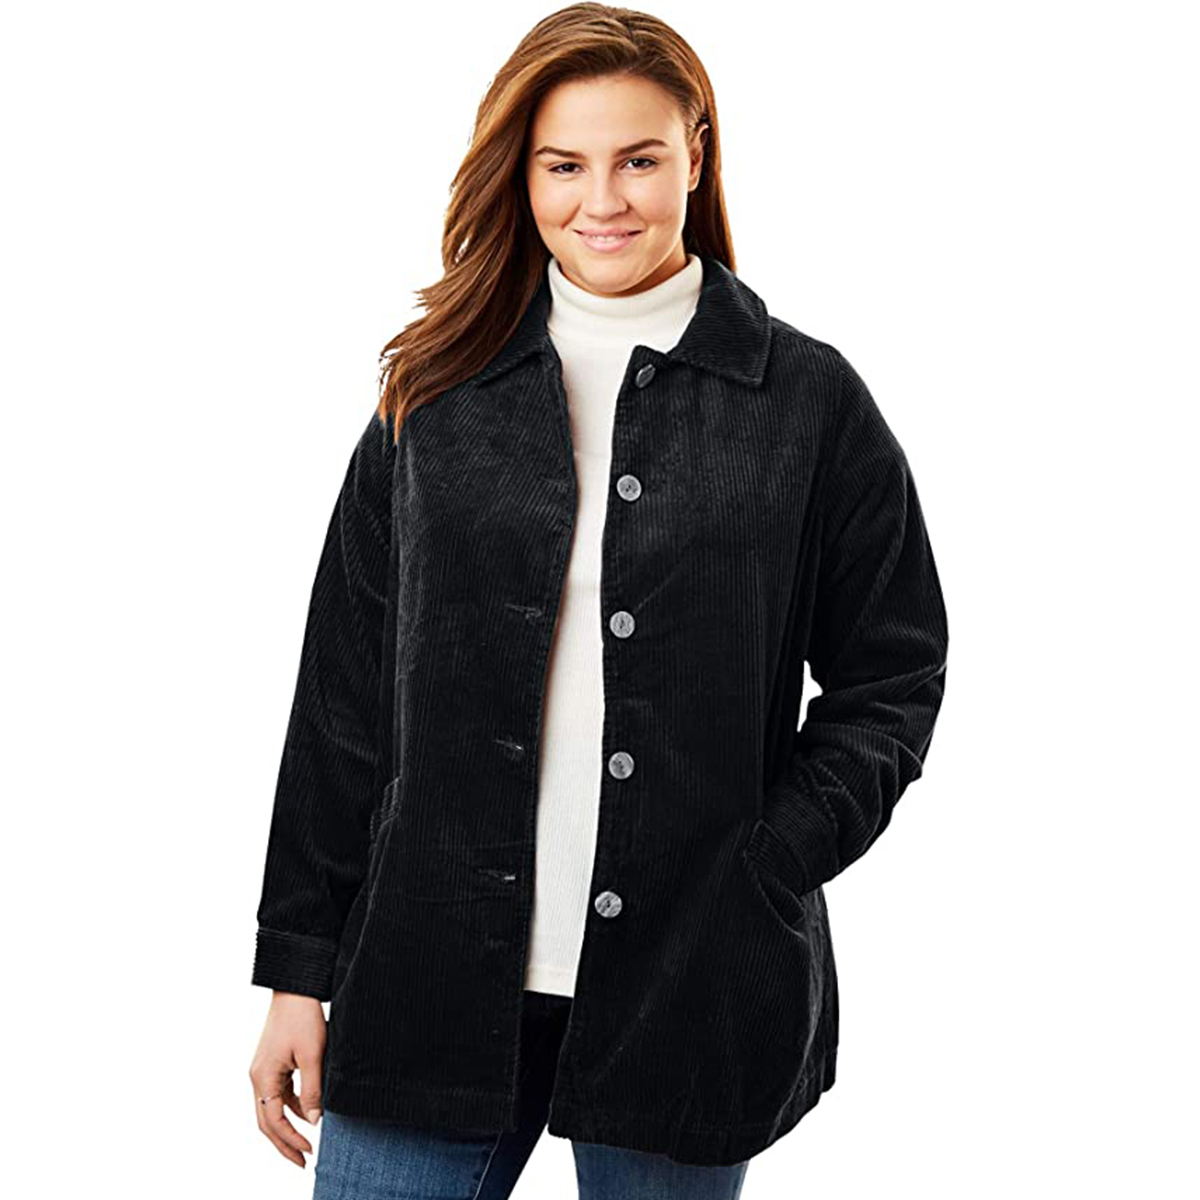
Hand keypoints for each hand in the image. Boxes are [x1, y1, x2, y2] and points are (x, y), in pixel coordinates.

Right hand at [249, 991, 326, 1166]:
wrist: (296, 987)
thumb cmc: (302, 1017)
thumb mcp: (312, 1056)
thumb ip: (311, 1091)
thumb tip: (313, 1122)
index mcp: (263, 1077)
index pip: (273, 1121)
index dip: (290, 1140)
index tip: (308, 1153)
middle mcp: (258, 1077)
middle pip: (267, 1121)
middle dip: (284, 1143)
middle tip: (302, 1161)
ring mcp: (263, 1070)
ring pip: (272, 1108)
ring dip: (288, 1126)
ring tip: (306, 1143)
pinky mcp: (272, 1063)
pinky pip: (279, 1093)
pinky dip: (291, 1106)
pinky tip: (308, 1113)